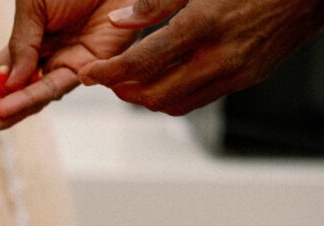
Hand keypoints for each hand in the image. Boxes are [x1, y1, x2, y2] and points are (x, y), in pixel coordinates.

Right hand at [0, 0, 136, 133]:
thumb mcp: (33, 6)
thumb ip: (21, 43)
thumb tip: (8, 82)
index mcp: (35, 38)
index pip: (6, 70)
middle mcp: (53, 55)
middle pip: (19, 91)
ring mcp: (72, 62)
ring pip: (36, 96)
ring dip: (8, 112)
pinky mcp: (94, 66)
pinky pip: (58, 85)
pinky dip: (32, 96)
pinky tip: (7, 106)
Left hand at [80, 0, 323, 114]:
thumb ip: (155, 3)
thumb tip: (118, 21)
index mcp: (202, 25)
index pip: (141, 63)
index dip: (108, 73)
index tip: (88, 74)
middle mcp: (219, 55)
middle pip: (154, 96)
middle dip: (124, 92)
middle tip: (108, 79)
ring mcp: (236, 71)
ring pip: (175, 105)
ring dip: (147, 98)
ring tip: (132, 81)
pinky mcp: (247, 79)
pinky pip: (199, 99)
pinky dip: (175, 95)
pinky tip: (165, 78)